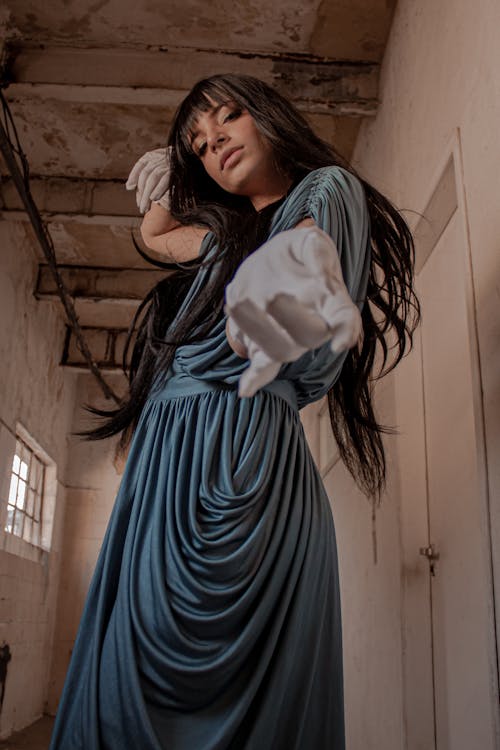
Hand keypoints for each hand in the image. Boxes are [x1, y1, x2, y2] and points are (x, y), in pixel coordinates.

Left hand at [125, 147, 171, 213]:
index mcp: (154, 156)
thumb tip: (128, 187)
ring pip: (152, 179)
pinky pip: (165, 180)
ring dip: (146, 195)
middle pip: (145, 175)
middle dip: (141, 193)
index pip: (141, 165)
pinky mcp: (176, 171)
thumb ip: (145, 175)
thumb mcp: (159, 168)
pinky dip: (158, 190)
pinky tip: (154, 199)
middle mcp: (160, 158)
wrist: (193, 162)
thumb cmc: (176, 170)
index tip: (130, 187)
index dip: (134, 176)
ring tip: (145, 207)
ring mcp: (168, 164)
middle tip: (141, 207)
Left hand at [224, 226, 361, 396]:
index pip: (345, 317)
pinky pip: (264, 368)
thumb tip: (318, 257)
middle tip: (273, 296)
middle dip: (292, 319)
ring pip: (280, 349)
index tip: (342, 342)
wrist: (270, 268)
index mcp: (331, 300)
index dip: (346, 330)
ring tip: (239, 302)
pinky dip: (255, 379)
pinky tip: (245, 390)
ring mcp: (290, 340)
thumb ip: (315, 249)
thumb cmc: (295, 255)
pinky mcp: (264, 346)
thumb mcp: (306, 242)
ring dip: (259, 332)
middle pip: (310, 336)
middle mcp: (315, 326)